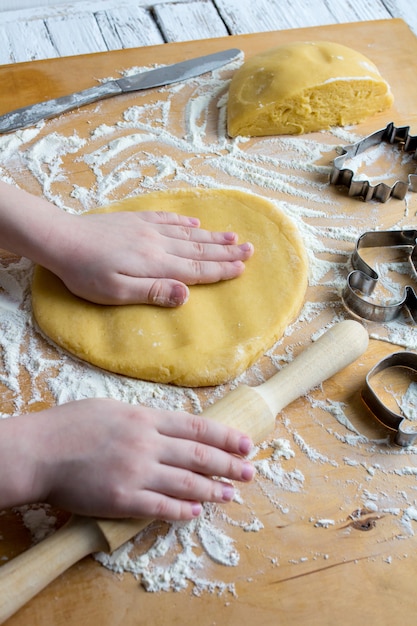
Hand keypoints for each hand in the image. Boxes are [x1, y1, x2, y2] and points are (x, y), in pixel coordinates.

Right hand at [4, 399, 253, 519]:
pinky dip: (182, 510)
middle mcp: (147, 444)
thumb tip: (169, 425)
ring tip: (230, 495)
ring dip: (212, 490)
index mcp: (145, 417)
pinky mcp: (123, 499)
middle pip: (199, 455)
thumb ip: (143, 417)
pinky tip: (196, 512)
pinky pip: (160, 507)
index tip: (246, 443)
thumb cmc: (71, 425)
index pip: (197, 427)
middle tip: (250, 472)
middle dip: (229, 464)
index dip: (225, 436)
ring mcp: (137, 472)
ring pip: (186, 483)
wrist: (40, 451)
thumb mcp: (112, 408)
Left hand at [49, 210, 253, 305]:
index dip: (221, 270)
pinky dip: (184, 221)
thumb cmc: (86, 273)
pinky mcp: (136, 220)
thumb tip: (186, 295)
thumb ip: (152, 292)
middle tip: (250, 249)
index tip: (242, 268)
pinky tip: (194, 222)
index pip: (196, 269)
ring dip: (213, 235)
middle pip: (199, 249)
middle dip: (226, 251)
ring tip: (233, 236)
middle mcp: (158, 243)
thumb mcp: (116, 292)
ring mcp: (148, 229)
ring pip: (188, 233)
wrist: (63, 238)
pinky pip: (167, 218)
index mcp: (156, 264)